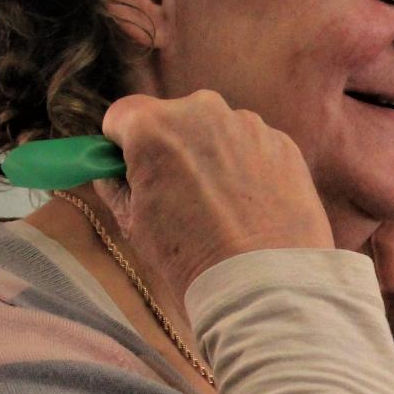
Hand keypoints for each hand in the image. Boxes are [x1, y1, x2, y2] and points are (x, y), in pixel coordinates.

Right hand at [96, 91, 331, 300]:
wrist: (263, 282)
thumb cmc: (190, 256)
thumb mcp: (133, 222)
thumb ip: (116, 185)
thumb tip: (110, 171)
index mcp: (154, 125)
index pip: (123, 114)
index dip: (122, 143)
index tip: (131, 167)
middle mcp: (202, 110)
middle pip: (172, 118)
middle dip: (170, 147)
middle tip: (179, 194)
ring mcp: (248, 124)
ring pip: (214, 130)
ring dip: (210, 154)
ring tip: (220, 205)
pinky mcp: (283, 142)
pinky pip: (251, 145)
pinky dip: (247, 166)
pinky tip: (250, 204)